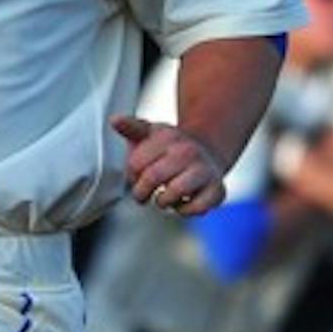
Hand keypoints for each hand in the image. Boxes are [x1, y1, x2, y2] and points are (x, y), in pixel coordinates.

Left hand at [111, 114, 226, 216]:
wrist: (207, 151)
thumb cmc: (170, 146)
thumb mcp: (150, 132)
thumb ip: (131, 127)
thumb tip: (114, 120)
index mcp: (169, 137)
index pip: (136, 163)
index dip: (131, 175)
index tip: (135, 176)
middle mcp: (188, 152)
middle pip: (152, 177)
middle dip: (141, 191)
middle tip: (143, 193)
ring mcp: (204, 171)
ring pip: (175, 192)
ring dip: (162, 201)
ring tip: (162, 196)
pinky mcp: (217, 190)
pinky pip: (196, 208)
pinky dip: (184, 211)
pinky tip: (181, 203)